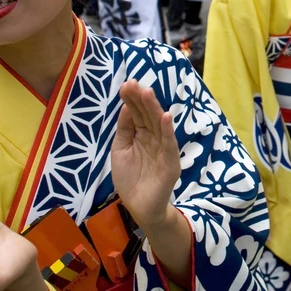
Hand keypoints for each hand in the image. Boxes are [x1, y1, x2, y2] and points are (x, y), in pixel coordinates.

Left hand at [111, 81, 180, 231]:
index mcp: (141, 135)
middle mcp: (153, 138)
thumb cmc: (130, 179)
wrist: (139, 206)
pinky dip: (167, 130)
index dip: (132, 100)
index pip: (137, 113)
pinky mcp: (171, 162)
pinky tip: (165, 116)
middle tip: (134, 83)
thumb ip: (124, 130)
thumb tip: (127, 107)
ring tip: (147, 92)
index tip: (126, 84)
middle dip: (141, 99)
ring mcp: (163, 149)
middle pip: (148, 115)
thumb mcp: (120, 150)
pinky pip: (169, 144)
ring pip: (158, 125)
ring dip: (154, 108)